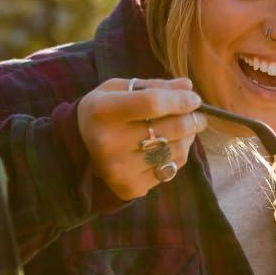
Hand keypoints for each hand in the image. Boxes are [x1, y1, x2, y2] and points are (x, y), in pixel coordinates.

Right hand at [76, 77, 205, 199]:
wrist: (77, 149)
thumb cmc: (104, 111)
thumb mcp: (120, 90)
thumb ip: (154, 86)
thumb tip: (188, 87)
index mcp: (102, 111)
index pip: (152, 103)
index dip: (180, 100)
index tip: (194, 99)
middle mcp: (108, 142)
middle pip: (170, 129)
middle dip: (192, 119)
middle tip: (198, 115)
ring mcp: (119, 169)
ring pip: (175, 150)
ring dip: (187, 138)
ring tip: (184, 130)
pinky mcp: (130, 187)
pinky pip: (170, 169)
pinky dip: (177, 156)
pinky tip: (170, 147)